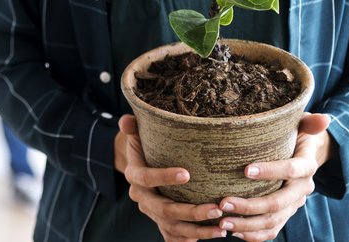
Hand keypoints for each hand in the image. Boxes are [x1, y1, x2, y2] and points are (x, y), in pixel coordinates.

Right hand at [118, 115, 226, 240]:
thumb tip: (126, 120)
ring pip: (173, 227)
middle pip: (164, 210)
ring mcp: (152, 213)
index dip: (164, 177)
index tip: (187, 174)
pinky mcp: (162, 223)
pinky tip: (211, 236)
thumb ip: (132, 127)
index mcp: (134, 175)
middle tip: (215, 208)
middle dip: (190, 212)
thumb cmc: (145, 147)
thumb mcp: (137, 135)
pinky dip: (190, 239)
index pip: (146, 178)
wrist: (141, 167)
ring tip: (222, 227)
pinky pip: (174, 237)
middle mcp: (141, 198)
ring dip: (198, 229)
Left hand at [217, 113, 332, 240]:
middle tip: (223, 202)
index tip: (245, 169)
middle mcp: (302, 189)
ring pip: (274, 221)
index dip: (271, 171)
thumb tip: (323, 118)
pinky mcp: (285, 214)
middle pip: (279, 202)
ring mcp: (294, 204)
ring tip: (223, 221)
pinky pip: (272, 230)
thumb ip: (309, 122)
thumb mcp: (301, 123)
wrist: (305, 153)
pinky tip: (235, 232)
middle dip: (251, 205)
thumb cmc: (296, 134)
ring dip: (247, 224)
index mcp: (307, 166)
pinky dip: (255, 235)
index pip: (291, 170)